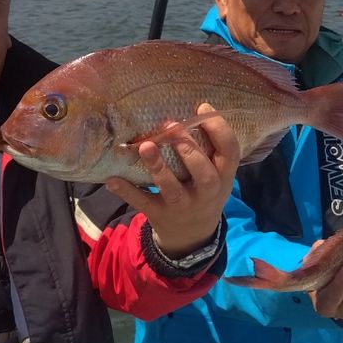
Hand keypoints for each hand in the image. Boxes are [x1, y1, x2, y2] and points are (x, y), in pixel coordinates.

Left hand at [105, 103, 240, 257]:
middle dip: (189, 149)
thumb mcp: (216, 175)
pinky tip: (112, 179)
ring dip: (158, 167)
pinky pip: (143, 202)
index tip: (202, 108)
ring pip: (172, 189)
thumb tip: (188, 112)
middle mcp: (206, 193)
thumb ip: (208, 149)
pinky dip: (127, 191)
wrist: (192, 235)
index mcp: (223, 177)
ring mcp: (183, 206)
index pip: (230, 152)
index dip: (219, 129)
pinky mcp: (160, 214)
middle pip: (204, 173)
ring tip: (145, 146)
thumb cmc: (203, 191)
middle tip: (172, 128)